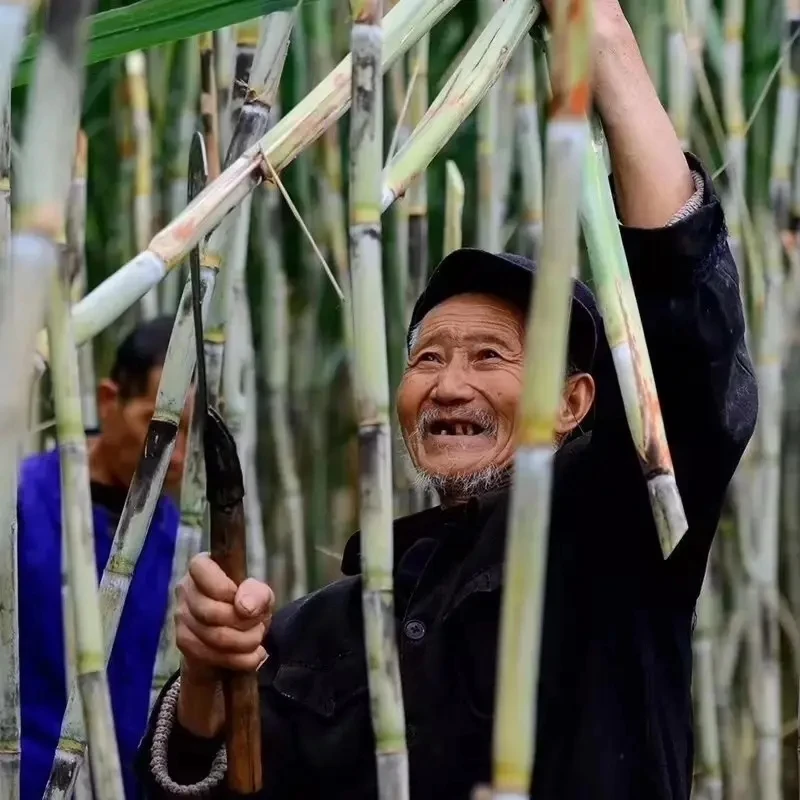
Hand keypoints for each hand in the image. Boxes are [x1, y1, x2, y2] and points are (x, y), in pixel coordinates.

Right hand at [176, 553, 273, 682]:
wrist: (236, 637)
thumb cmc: (248, 605)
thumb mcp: (260, 595)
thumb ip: (257, 593)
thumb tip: (245, 607)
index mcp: (202, 566)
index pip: (201, 569)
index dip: (225, 588)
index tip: (243, 601)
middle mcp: (185, 589)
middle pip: (211, 611)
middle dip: (245, 623)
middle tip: (260, 625)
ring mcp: (181, 617)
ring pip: (213, 636)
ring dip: (246, 642)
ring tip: (257, 638)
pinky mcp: (183, 642)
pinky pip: (210, 655)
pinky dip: (239, 659)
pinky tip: (253, 655)